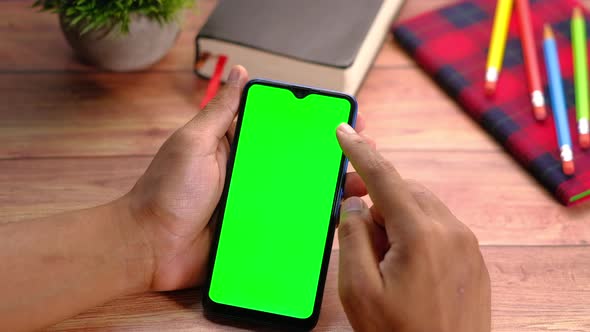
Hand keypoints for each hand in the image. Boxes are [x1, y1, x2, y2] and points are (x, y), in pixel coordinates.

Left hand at [119, 66, 367, 291]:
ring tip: (363, 188)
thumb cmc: (167, 191)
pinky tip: (338, 220)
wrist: (149, 247)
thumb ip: (220, 111)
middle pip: (297, 164)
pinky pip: (288, 225)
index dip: (311, 126)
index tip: (340, 121)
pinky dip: (311, 222)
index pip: (282, 132)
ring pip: (299, 194)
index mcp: (238, 148)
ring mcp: (255, 205)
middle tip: (366, 155)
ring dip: (330, 190)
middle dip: (331, 159)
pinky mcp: (255, 232)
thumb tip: (241, 71)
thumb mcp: (194, 142)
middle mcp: (251, 175)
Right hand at [335, 123, 490, 331]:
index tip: (345, 131)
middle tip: (349, 211)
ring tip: (379, 255)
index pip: (384, 178)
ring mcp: (466, 245)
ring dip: (395, 216)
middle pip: (404, 191)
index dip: (359, 152)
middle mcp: (450, 231)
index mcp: (420, 234)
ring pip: (422, 207)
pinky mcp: (473, 258)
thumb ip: (352, 238)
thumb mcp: (359, 290)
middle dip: (374, 195)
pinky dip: (415, 230)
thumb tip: (355, 205)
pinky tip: (402, 263)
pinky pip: (438, 226)